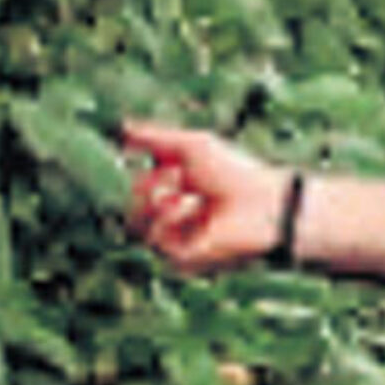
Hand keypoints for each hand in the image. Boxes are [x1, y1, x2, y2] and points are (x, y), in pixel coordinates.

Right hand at [124, 120, 289, 272]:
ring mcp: (175, 238)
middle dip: (150, 184)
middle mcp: (172, 215)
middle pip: (130, 203)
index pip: (135, 185)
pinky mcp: (181, 257)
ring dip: (163, 202)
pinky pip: (156, 238)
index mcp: (174, 190)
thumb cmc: (234, 171)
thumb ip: (155, 137)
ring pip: (137, 222)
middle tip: (178, 177)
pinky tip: (197, 210)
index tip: (165, 162)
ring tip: (192, 196)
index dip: (144, 172)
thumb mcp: (193, 146)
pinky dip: (175, 218)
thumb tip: (121, 127)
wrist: (263, 203)